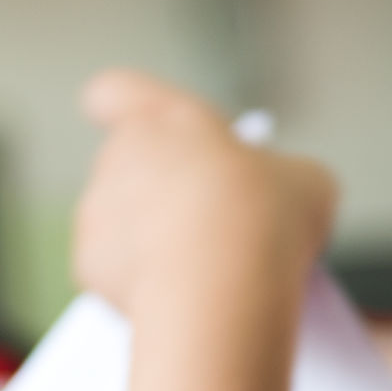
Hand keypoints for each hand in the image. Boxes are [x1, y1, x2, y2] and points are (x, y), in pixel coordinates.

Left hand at [73, 70, 338, 318]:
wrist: (216, 288)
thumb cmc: (264, 218)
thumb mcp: (305, 183)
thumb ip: (283, 180)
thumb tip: (282, 205)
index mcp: (165, 118)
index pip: (116, 93)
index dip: (129, 107)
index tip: (148, 126)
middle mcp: (118, 157)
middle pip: (132, 166)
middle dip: (163, 191)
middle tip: (211, 222)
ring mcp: (96, 212)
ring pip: (120, 222)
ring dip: (150, 240)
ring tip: (204, 271)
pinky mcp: (85, 267)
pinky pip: (114, 271)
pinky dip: (141, 284)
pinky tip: (181, 297)